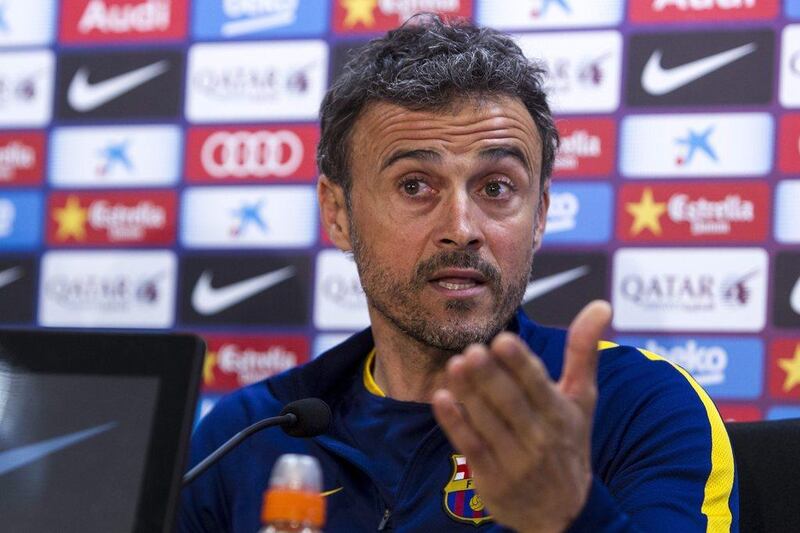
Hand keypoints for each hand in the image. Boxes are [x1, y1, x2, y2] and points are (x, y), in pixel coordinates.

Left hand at [432, 300, 612, 532]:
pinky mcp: (491, 478)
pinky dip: (455, 423)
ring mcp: (514, 460)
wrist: (564, 515)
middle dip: (491, 377)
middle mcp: (539, 438)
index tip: (503, 341)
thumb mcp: (582, 400)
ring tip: (454, 366)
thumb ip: (584, 351)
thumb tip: (602, 304)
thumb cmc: (569, 443)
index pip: (538, 385)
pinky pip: (471, 446)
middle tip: (472, 351)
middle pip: (510, 403)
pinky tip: (441, 399)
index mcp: (560, 414)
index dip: (520, 364)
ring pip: (487, 422)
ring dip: (469, 394)